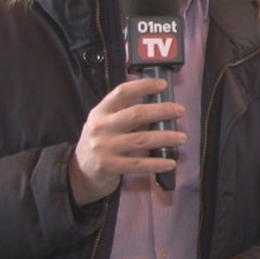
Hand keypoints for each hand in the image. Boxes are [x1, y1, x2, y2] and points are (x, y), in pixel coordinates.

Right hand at [69, 79, 184, 206]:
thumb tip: (160, 110)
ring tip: (182, 137)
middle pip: (136, 114)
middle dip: (162, 110)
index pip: (122, 92)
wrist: (77, 174)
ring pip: (142, 139)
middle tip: (180, 110)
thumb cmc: (99, 144)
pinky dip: (157, 163)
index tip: (162, 85)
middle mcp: (101, 127)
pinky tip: (171, 162)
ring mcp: (104, 147)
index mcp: (101, 112)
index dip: (143, 86)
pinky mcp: (109, 166)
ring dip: (166, 137)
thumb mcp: (105, 125)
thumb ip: (125, 116)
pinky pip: (138, 163)